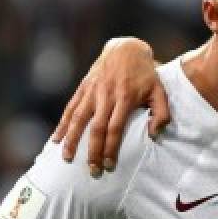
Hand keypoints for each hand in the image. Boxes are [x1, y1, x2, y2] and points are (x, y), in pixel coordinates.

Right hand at [52, 37, 169, 175]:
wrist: (126, 48)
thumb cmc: (146, 74)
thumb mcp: (160, 91)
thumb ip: (161, 114)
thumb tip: (154, 135)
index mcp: (125, 98)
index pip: (115, 128)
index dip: (111, 148)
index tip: (110, 165)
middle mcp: (106, 95)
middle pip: (96, 127)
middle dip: (92, 151)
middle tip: (91, 170)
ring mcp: (92, 91)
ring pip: (78, 118)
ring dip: (71, 140)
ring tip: (66, 158)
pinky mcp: (83, 87)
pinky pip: (71, 108)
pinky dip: (63, 124)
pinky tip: (56, 138)